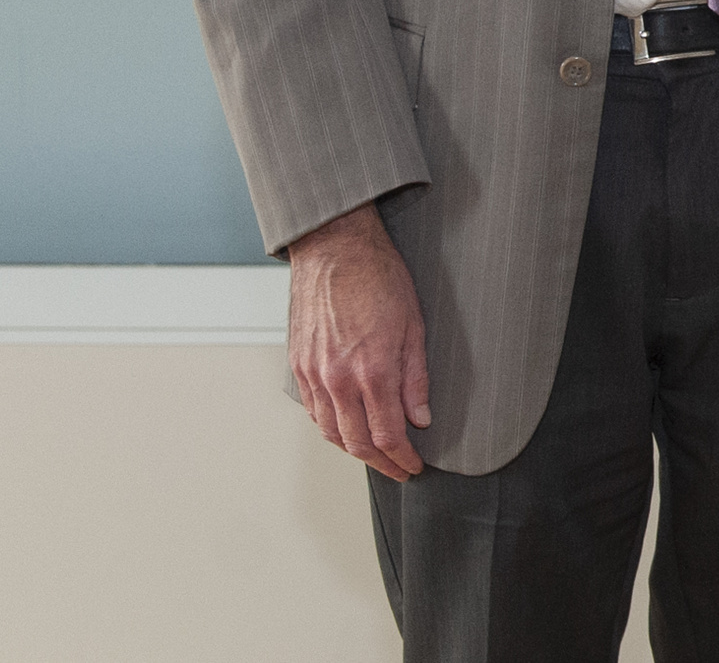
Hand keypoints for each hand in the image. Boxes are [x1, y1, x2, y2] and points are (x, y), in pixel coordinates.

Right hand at [286, 202, 431, 480]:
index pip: (387, 434)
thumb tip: (421, 418)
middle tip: (399, 469)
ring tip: (376, 455)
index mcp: (371, 370)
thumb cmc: (378, 278)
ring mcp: (313, 373)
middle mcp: (337, 379)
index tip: (414, 466)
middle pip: (356, 442)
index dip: (403, 457)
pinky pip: (313, 410)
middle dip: (381, 462)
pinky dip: (330, 427)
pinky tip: (346, 428)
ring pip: (330, 431)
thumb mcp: (414, 325)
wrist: (334, 248)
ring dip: (354, 450)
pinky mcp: (298, 364)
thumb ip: (416, 377)